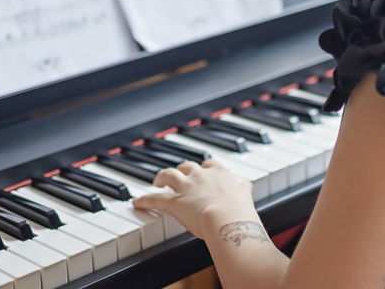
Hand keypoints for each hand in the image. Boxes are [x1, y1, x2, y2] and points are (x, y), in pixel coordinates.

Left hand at [132, 158, 256, 239]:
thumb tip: (247, 185)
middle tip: (178, 174)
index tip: (203, 169)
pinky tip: (137, 202)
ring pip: (169, 175)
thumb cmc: (238, 211)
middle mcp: (201, 176)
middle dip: (182, 169)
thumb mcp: (245, 197)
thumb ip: (244, 190)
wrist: (227, 219)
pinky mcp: (173, 202)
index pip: (210, 164)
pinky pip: (155, 199)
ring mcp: (186, 187)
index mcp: (220, 174)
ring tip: (158, 181)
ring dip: (162, 177)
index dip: (205, 167)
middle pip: (188, 166)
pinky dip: (144, 200)